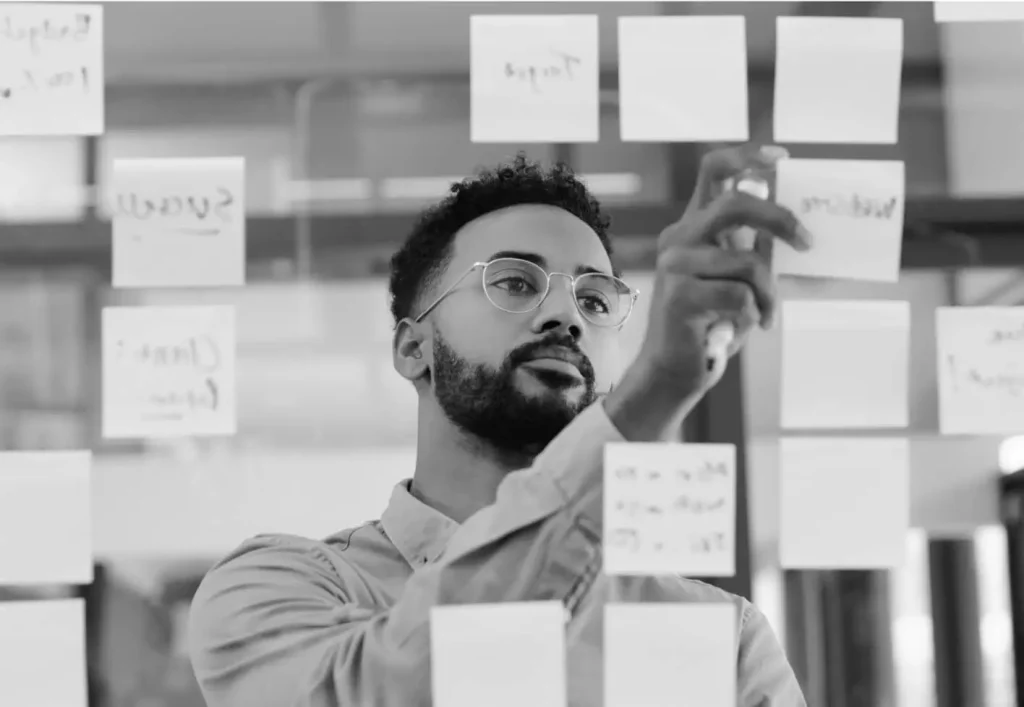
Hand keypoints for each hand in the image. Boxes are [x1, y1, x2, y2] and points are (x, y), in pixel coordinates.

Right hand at [633, 143, 812, 398]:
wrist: (676, 369)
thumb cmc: (711, 322)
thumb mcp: (738, 278)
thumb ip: (754, 247)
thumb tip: (791, 224)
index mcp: (694, 226)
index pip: (713, 171)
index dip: (747, 156)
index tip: (782, 158)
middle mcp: (679, 238)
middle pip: (735, 203)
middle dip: (780, 219)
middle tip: (807, 243)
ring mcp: (675, 265)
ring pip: (747, 261)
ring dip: (768, 293)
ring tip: (763, 315)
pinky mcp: (678, 296)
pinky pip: (739, 296)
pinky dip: (752, 314)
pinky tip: (741, 328)